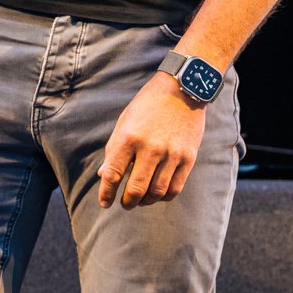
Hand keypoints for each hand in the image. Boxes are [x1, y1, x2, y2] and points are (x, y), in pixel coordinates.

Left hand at [97, 73, 206, 208]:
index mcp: (129, 137)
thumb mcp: (125, 122)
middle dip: (127, 201)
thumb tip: (104, 175)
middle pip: (136, 189)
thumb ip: (114, 150)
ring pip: (156, 192)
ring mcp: (171, 154)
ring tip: (140, 200)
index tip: (104, 203)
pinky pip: (175, 188)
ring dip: (146, 201)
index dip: (106, 192)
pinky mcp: (188, 158)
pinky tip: (158, 194)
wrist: (182, 89)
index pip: (113, 173)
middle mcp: (150, 147)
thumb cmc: (147, 105)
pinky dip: (164, 196)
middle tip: (124, 203)